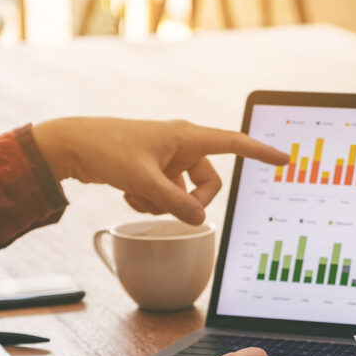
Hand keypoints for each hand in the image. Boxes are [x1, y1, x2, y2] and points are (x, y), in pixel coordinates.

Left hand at [31, 117, 288, 224]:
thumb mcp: (143, 181)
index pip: (233, 143)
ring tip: (138, 194)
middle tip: (167, 205)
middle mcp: (181, 145)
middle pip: (208, 182)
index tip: (284, 158)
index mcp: (186, 137)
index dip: (259, 152)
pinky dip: (150, 200)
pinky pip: (166, 194)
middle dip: (191, 200)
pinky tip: (129, 193)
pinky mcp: (153, 168)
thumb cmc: (107, 150)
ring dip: (165, 202)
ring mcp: (167, 157)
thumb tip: (199, 219)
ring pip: (184, 192)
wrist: (72, 146)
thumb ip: (174, 202)